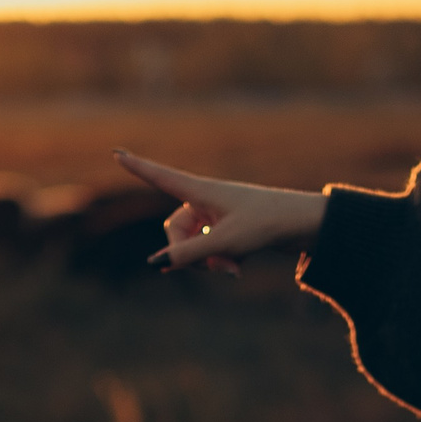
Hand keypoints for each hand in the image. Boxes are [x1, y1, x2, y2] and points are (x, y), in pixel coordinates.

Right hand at [113, 151, 328, 274]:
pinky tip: (240, 267)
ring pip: (193, 246)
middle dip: (186, 254)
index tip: (116, 151)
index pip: (160, 176)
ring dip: (207, 263)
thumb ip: (188, 254)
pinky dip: (221, 262)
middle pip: (175, 230)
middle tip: (210, 268)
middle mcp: (206, 201)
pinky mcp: (230, 231)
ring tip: (231, 270)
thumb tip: (155, 264)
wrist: (304, 226)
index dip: (137, 166)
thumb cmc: (265, 224)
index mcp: (201, 191)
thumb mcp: (225, 243)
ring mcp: (217, 217)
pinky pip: (212, 252)